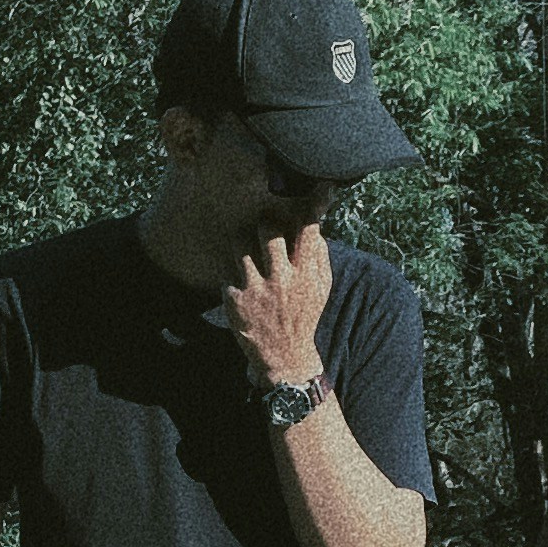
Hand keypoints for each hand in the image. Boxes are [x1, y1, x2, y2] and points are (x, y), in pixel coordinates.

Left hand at [225, 221, 330, 386]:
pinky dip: (231, 267)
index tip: (314, 190)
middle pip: (268, 230)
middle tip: (263, 224)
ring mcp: (256, 290)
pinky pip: (226, 267)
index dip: (310, 206)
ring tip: (245, 244)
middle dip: (265, 222)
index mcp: (306, 275)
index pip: (307, 231)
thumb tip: (314, 222)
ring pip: (240, 243)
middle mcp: (282, 280)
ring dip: (242, 239)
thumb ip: (319, 255)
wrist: (284, 356)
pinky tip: (238, 274)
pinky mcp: (235, 299)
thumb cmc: (303, 315)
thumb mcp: (320, 288)